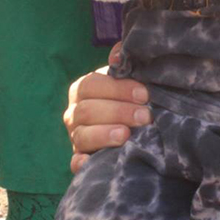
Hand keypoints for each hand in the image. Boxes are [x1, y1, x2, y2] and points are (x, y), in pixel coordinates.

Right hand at [64, 45, 150, 173]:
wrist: (131, 122)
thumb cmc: (131, 96)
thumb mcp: (128, 77)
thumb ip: (124, 63)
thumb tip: (118, 55)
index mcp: (83, 89)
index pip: (92, 85)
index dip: (118, 89)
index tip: (144, 94)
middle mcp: (74, 112)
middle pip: (87, 111)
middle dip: (118, 112)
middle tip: (145, 116)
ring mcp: (75, 137)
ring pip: (81, 136)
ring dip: (104, 135)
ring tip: (127, 135)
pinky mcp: (80, 159)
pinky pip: (75, 163)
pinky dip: (81, 163)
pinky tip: (91, 162)